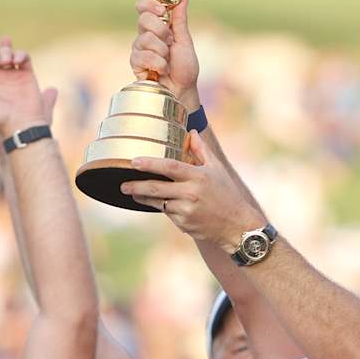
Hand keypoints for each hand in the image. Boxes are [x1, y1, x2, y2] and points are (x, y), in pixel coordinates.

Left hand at [120, 144, 263, 250]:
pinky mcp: (184, 224)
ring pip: (158, 202)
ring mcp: (186, 210)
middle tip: (122, 184)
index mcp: (198, 176)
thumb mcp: (217, 169)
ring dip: (144, 197)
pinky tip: (160, 203)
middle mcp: (191, 193)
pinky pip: (167, 213)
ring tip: (132, 192)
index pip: (169, 167)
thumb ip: (202, 150)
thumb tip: (191, 132)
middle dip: (136, 185)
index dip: (150, 164)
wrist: (237, 226)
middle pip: (156, 188)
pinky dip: (163, 207)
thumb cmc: (227, 194)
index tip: (133, 161)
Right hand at [130, 0, 199, 107]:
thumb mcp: (185, 41)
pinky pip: (142, 56)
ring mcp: (139, 49)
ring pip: (145, 38)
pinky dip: (157, 63)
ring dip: (162, 51)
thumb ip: (180, 20)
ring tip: (168, 61)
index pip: (144, 7)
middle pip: (143, 19)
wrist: (182, 90)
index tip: (162, 10)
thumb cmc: (185, 68)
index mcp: (157, 26)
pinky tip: (161, 70)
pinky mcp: (135, 63)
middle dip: (161, 30)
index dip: (150, 4)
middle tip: (169, 43)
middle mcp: (145, 35)